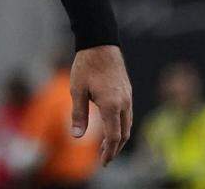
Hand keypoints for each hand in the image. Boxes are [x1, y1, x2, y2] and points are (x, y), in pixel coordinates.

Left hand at [70, 44, 132, 165]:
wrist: (101, 43)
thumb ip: (78, 114)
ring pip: (128, 124)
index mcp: (111, 104)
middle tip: (105, 159)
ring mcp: (128, 97)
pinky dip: (121, 126)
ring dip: (119, 138)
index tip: (103, 162)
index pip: (114, 136)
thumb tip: (76, 136)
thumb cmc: (86, 65)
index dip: (109, 151)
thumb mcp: (77, 90)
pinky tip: (112, 127)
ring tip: (107, 146)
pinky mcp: (128, 91)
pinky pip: (128, 114)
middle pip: (124, 134)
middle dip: (115, 148)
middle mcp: (124, 103)